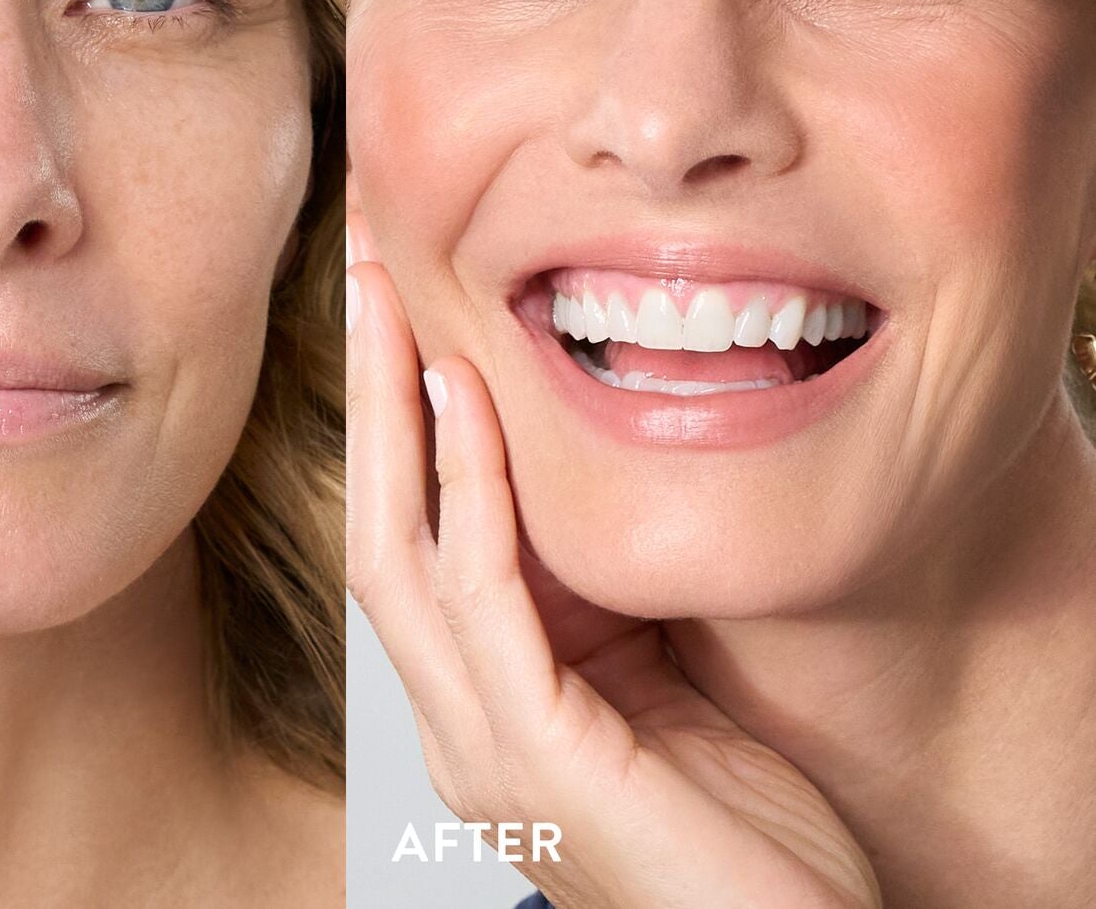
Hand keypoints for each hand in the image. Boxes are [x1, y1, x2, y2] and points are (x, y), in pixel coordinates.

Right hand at [345, 212, 881, 908]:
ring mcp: (481, 747)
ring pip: (396, 552)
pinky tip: (464, 399)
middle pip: (374, 528)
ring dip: (390, 417)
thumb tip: (586, 476)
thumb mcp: (663, 682)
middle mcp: (457, 723)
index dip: (390, 421)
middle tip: (361, 272)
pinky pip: (478, 596)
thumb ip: (604, 597)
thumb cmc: (749, 839)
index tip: (393, 309)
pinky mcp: (532, 758)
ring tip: (385, 303)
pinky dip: (464, 489)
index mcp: (485, 701)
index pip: (410, 537)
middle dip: (364, 397)